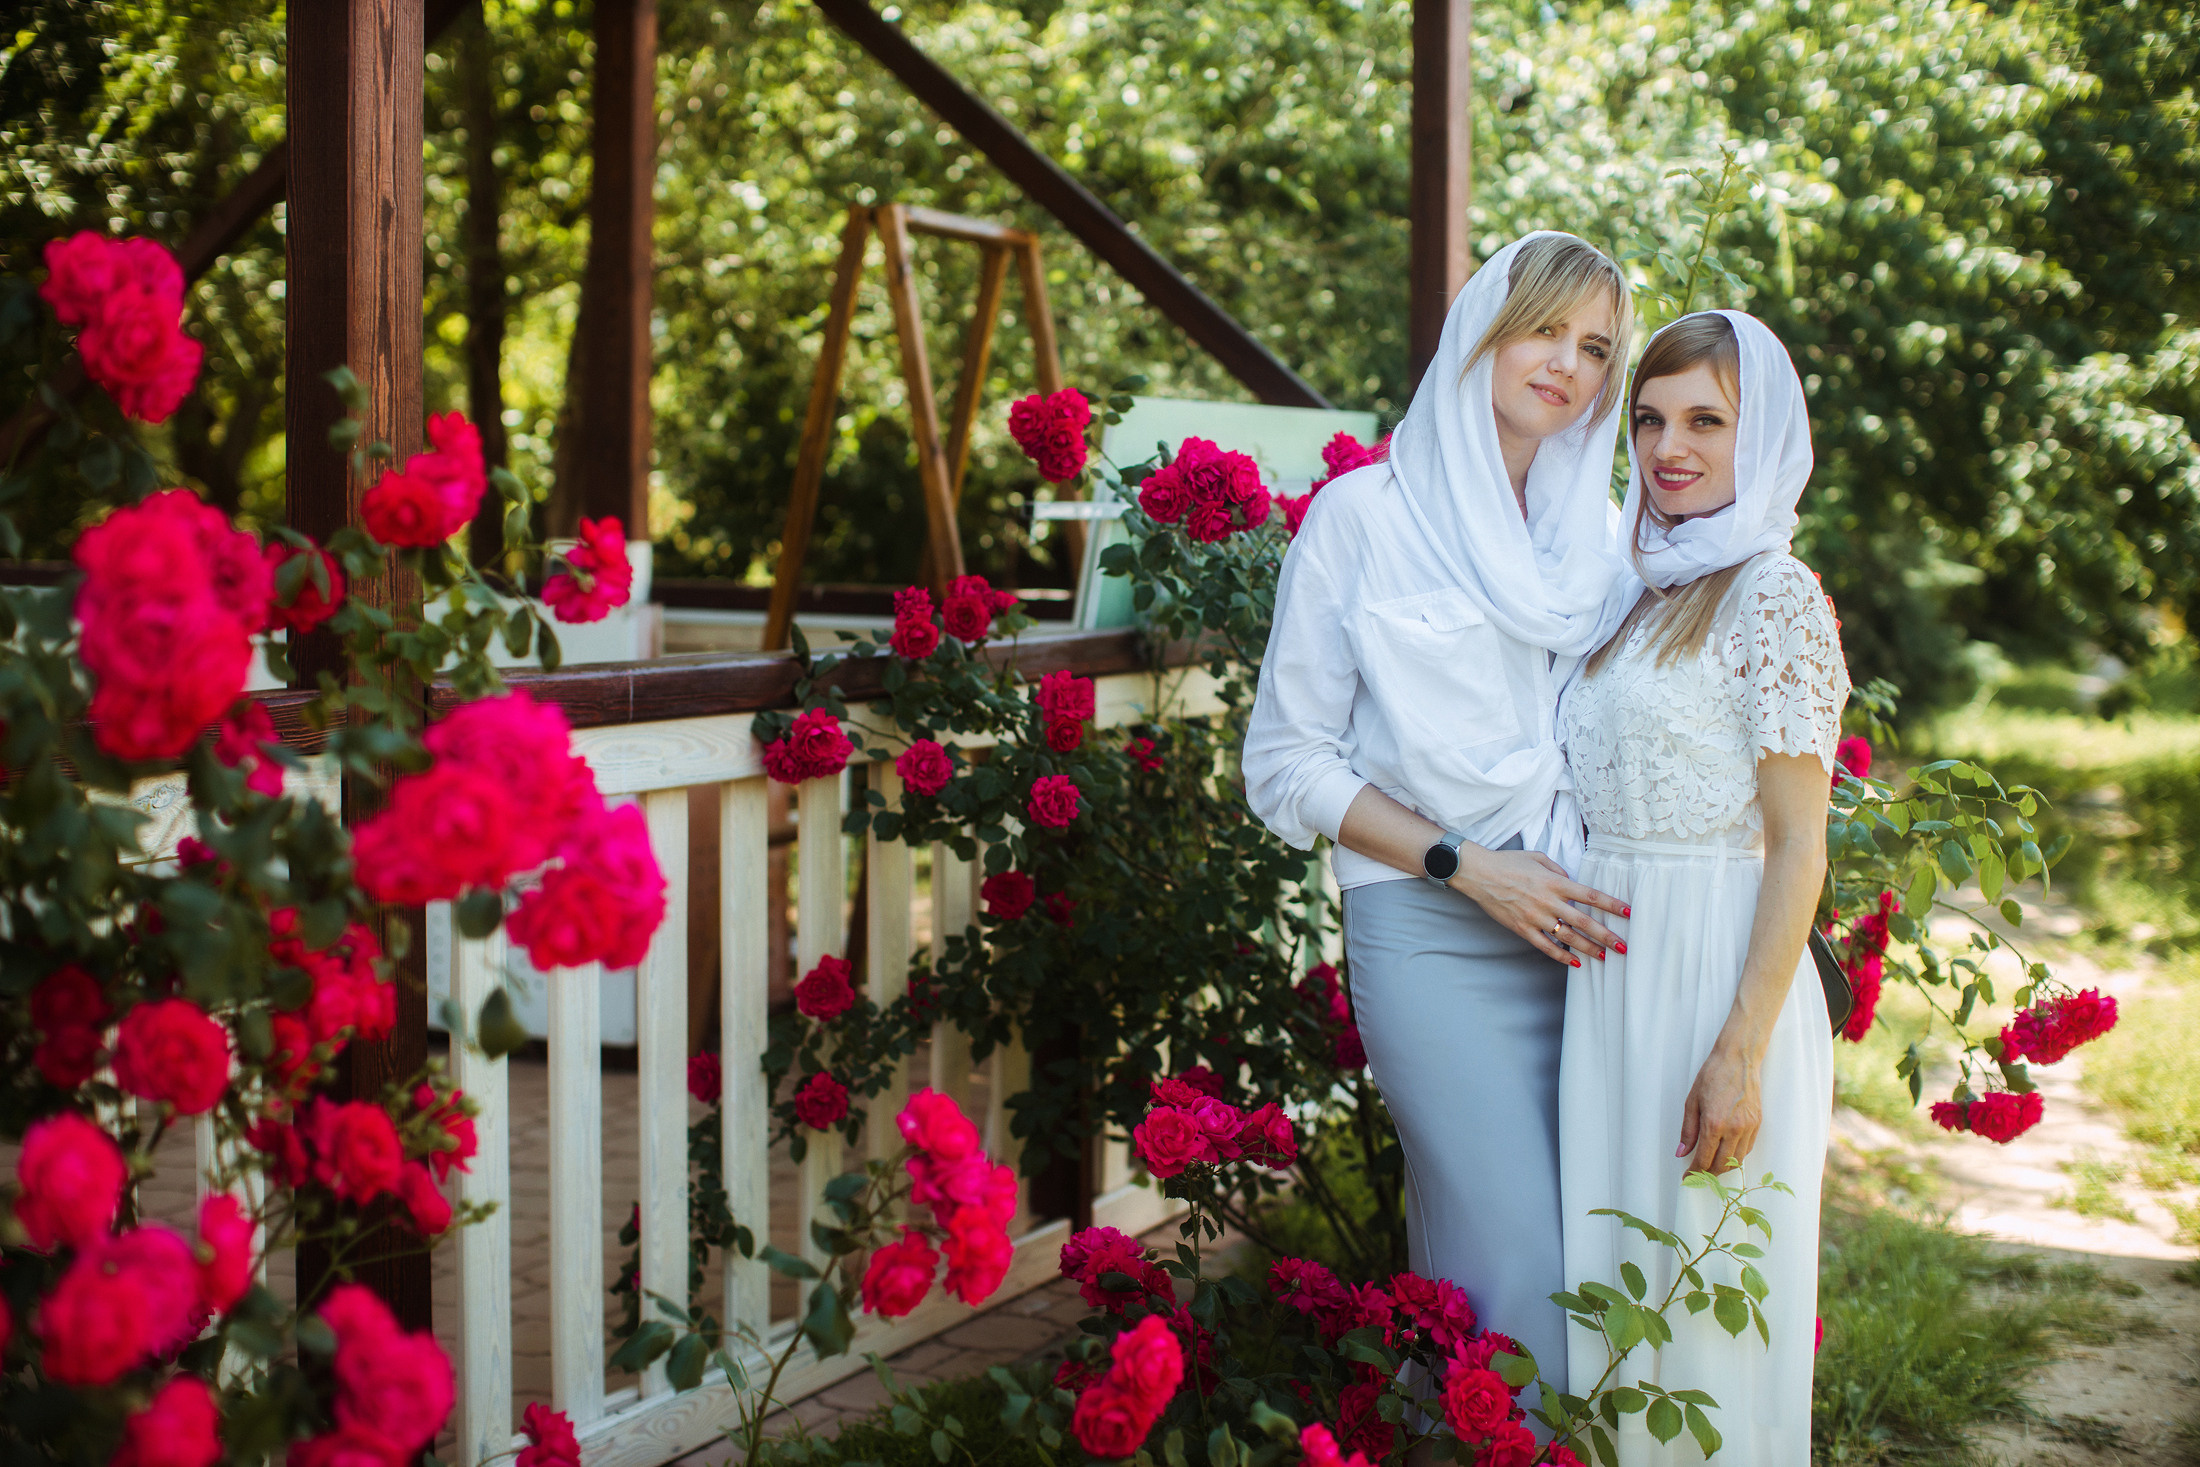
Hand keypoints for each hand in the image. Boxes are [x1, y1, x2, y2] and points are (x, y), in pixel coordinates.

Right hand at [1452, 846, 1627, 965]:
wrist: (1479, 873)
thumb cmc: (1508, 862)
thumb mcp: (1538, 857)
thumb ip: (1558, 869)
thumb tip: (1571, 880)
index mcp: (1555, 882)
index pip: (1590, 895)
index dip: (1611, 905)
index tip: (1628, 912)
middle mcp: (1548, 901)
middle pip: (1584, 922)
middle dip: (1606, 935)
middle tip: (1623, 947)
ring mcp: (1535, 917)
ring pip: (1568, 937)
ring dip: (1588, 948)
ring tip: (1604, 957)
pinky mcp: (1522, 928)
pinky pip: (1545, 946)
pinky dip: (1561, 956)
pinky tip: (1574, 963)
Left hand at [1677, 1043, 1763, 1173]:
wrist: (1738, 1059)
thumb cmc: (1712, 1076)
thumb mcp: (1692, 1102)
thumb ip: (1688, 1131)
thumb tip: (1681, 1153)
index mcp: (1714, 1123)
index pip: (1704, 1159)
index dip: (1694, 1172)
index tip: (1687, 1178)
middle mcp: (1734, 1129)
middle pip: (1722, 1165)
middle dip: (1709, 1174)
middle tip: (1698, 1174)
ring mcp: (1748, 1127)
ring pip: (1737, 1160)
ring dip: (1724, 1167)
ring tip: (1711, 1166)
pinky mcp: (1758, 1124)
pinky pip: (1747, 1149)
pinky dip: (1736, 1156)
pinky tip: (1726, 1153)